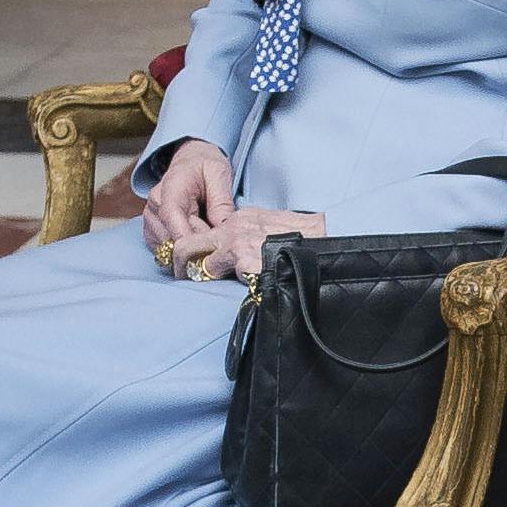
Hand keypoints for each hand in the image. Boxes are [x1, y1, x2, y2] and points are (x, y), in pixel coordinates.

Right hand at [142, 139, 235, 259]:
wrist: (189, 162)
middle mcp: (153, 207)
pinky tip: (197, 236)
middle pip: (172, 239)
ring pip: (169, 250)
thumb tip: (222, 231)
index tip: (213, 245)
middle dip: (198, 244)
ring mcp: (150, 222)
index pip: (172, 218)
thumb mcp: (219, 174)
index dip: (191, 237)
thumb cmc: (204, 167)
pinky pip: (167, 253)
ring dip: (192, 248)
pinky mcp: (151, 235)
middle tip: (219, 236)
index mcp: (169, 188)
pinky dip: (184, 251)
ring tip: (208, 232)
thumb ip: (221, 202)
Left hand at [172, 206, 325, 281]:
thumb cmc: (304, 236)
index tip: (188, 266)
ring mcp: (237, 244)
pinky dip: (221, 283)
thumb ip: (248, 236)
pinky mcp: (245, 261)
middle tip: (180, 279)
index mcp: (239, 218)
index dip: (191, 252)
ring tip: (200, 287)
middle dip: (179, 264)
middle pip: (186, 245)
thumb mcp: (269, 226)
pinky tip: (229, 288)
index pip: (201, 234)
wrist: (327, 236)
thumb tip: (235, 258)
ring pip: (197, 263)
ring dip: (197, 276)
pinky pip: (220, 276)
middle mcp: (233, 228)